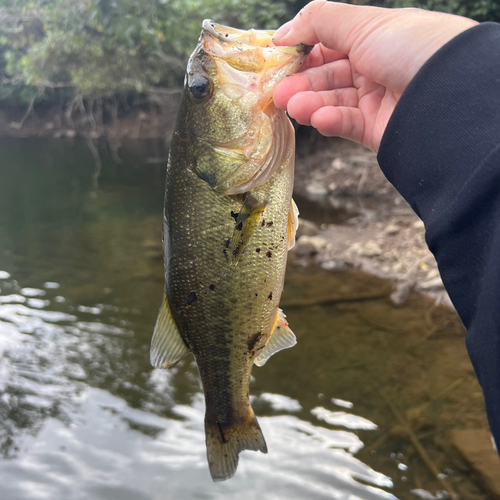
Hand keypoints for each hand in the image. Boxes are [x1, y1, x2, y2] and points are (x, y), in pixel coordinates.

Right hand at [273, 1, 476, 151]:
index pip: (328, 45)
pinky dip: (329, 121)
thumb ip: (317, 22)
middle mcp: (373, 68)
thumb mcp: (362, 23)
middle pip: (327, 76)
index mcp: (373, 38)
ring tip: (291, 106)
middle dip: (301, 83)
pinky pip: (346, 124)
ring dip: (309, 103)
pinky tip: (318, 118)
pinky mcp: (375, 129)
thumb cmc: (412, 46)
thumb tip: (281, 33)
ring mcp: (374, 100)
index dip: (302, 52)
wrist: (449, 92)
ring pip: (332, 101)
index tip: (277, 59)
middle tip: (277, 92)